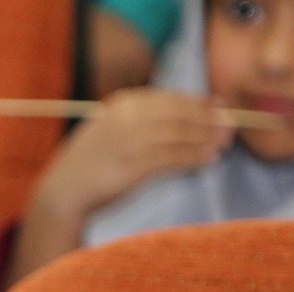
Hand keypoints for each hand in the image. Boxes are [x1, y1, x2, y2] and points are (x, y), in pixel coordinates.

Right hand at [36, 90, 232, 220]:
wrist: (63, 191)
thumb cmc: (88, 164)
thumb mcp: (109, 129)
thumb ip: (138, 120)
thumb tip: (177, 120)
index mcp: (122, 103)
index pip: (169, 98)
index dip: (197, 101)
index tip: (218, 105)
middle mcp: (129, 116)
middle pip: (180, 113)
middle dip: (208, 118)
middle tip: (230, 125)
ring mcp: (132, 139)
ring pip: (181, 134)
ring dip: (206, 138)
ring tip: (224, 143)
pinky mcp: (136, 163)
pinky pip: (175, 157)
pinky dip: (195, 157)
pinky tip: (209, 159)